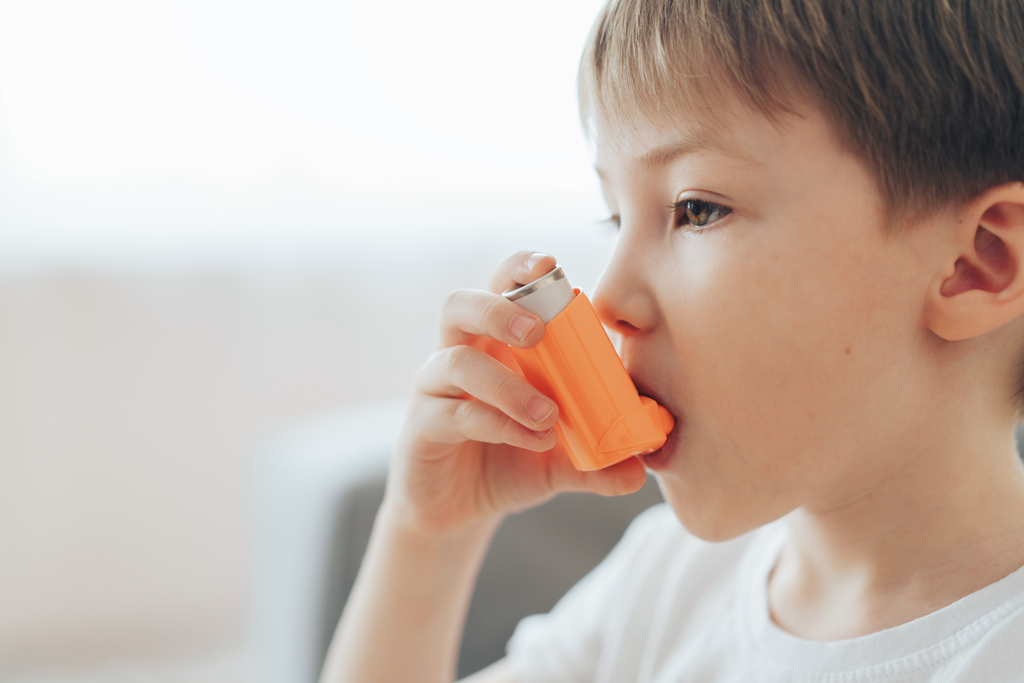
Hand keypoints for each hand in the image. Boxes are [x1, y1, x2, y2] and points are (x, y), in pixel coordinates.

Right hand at [386, 251, 647, 537]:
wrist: (459, 511)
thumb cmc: (508, 462)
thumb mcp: (562, 460)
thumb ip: (599, 460)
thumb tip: (642, 467)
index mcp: (494, 342)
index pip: (500, 288)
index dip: (520, 269)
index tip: (551, 265)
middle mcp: (458, 354)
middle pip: (460, 305)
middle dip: (500, 308)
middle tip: (538, 331)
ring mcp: (434, 389)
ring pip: (456, 361)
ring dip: (507, 384)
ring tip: (549, 414)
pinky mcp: (422, 427)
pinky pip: (456, 414)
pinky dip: (499, 424)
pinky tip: (534, 440)